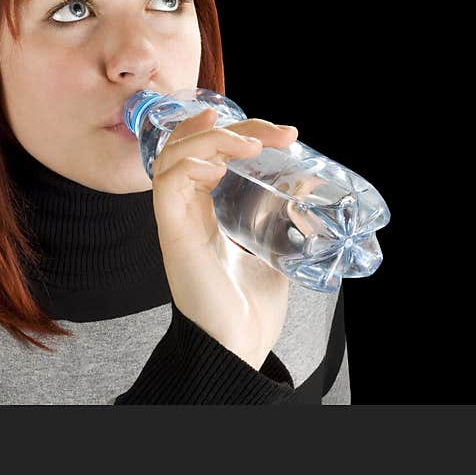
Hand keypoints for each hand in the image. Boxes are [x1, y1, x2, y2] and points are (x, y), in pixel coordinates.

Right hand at [151, 107, 298, 368]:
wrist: (237, 347)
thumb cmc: (249, 308)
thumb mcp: (276, 249)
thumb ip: (285, 218)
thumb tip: (308, 185)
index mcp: (205, 210)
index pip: (208, 152)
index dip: (240, 132)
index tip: (282, 133)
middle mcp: (186, 209)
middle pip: (189, 146)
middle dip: (230, 127)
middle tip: (271, 132)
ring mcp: (176, 219)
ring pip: (172, 157)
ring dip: (209, 139)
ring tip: (248, 143)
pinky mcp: (173, 233)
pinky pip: (166, 185)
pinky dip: (190, 165)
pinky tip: (219, 165)